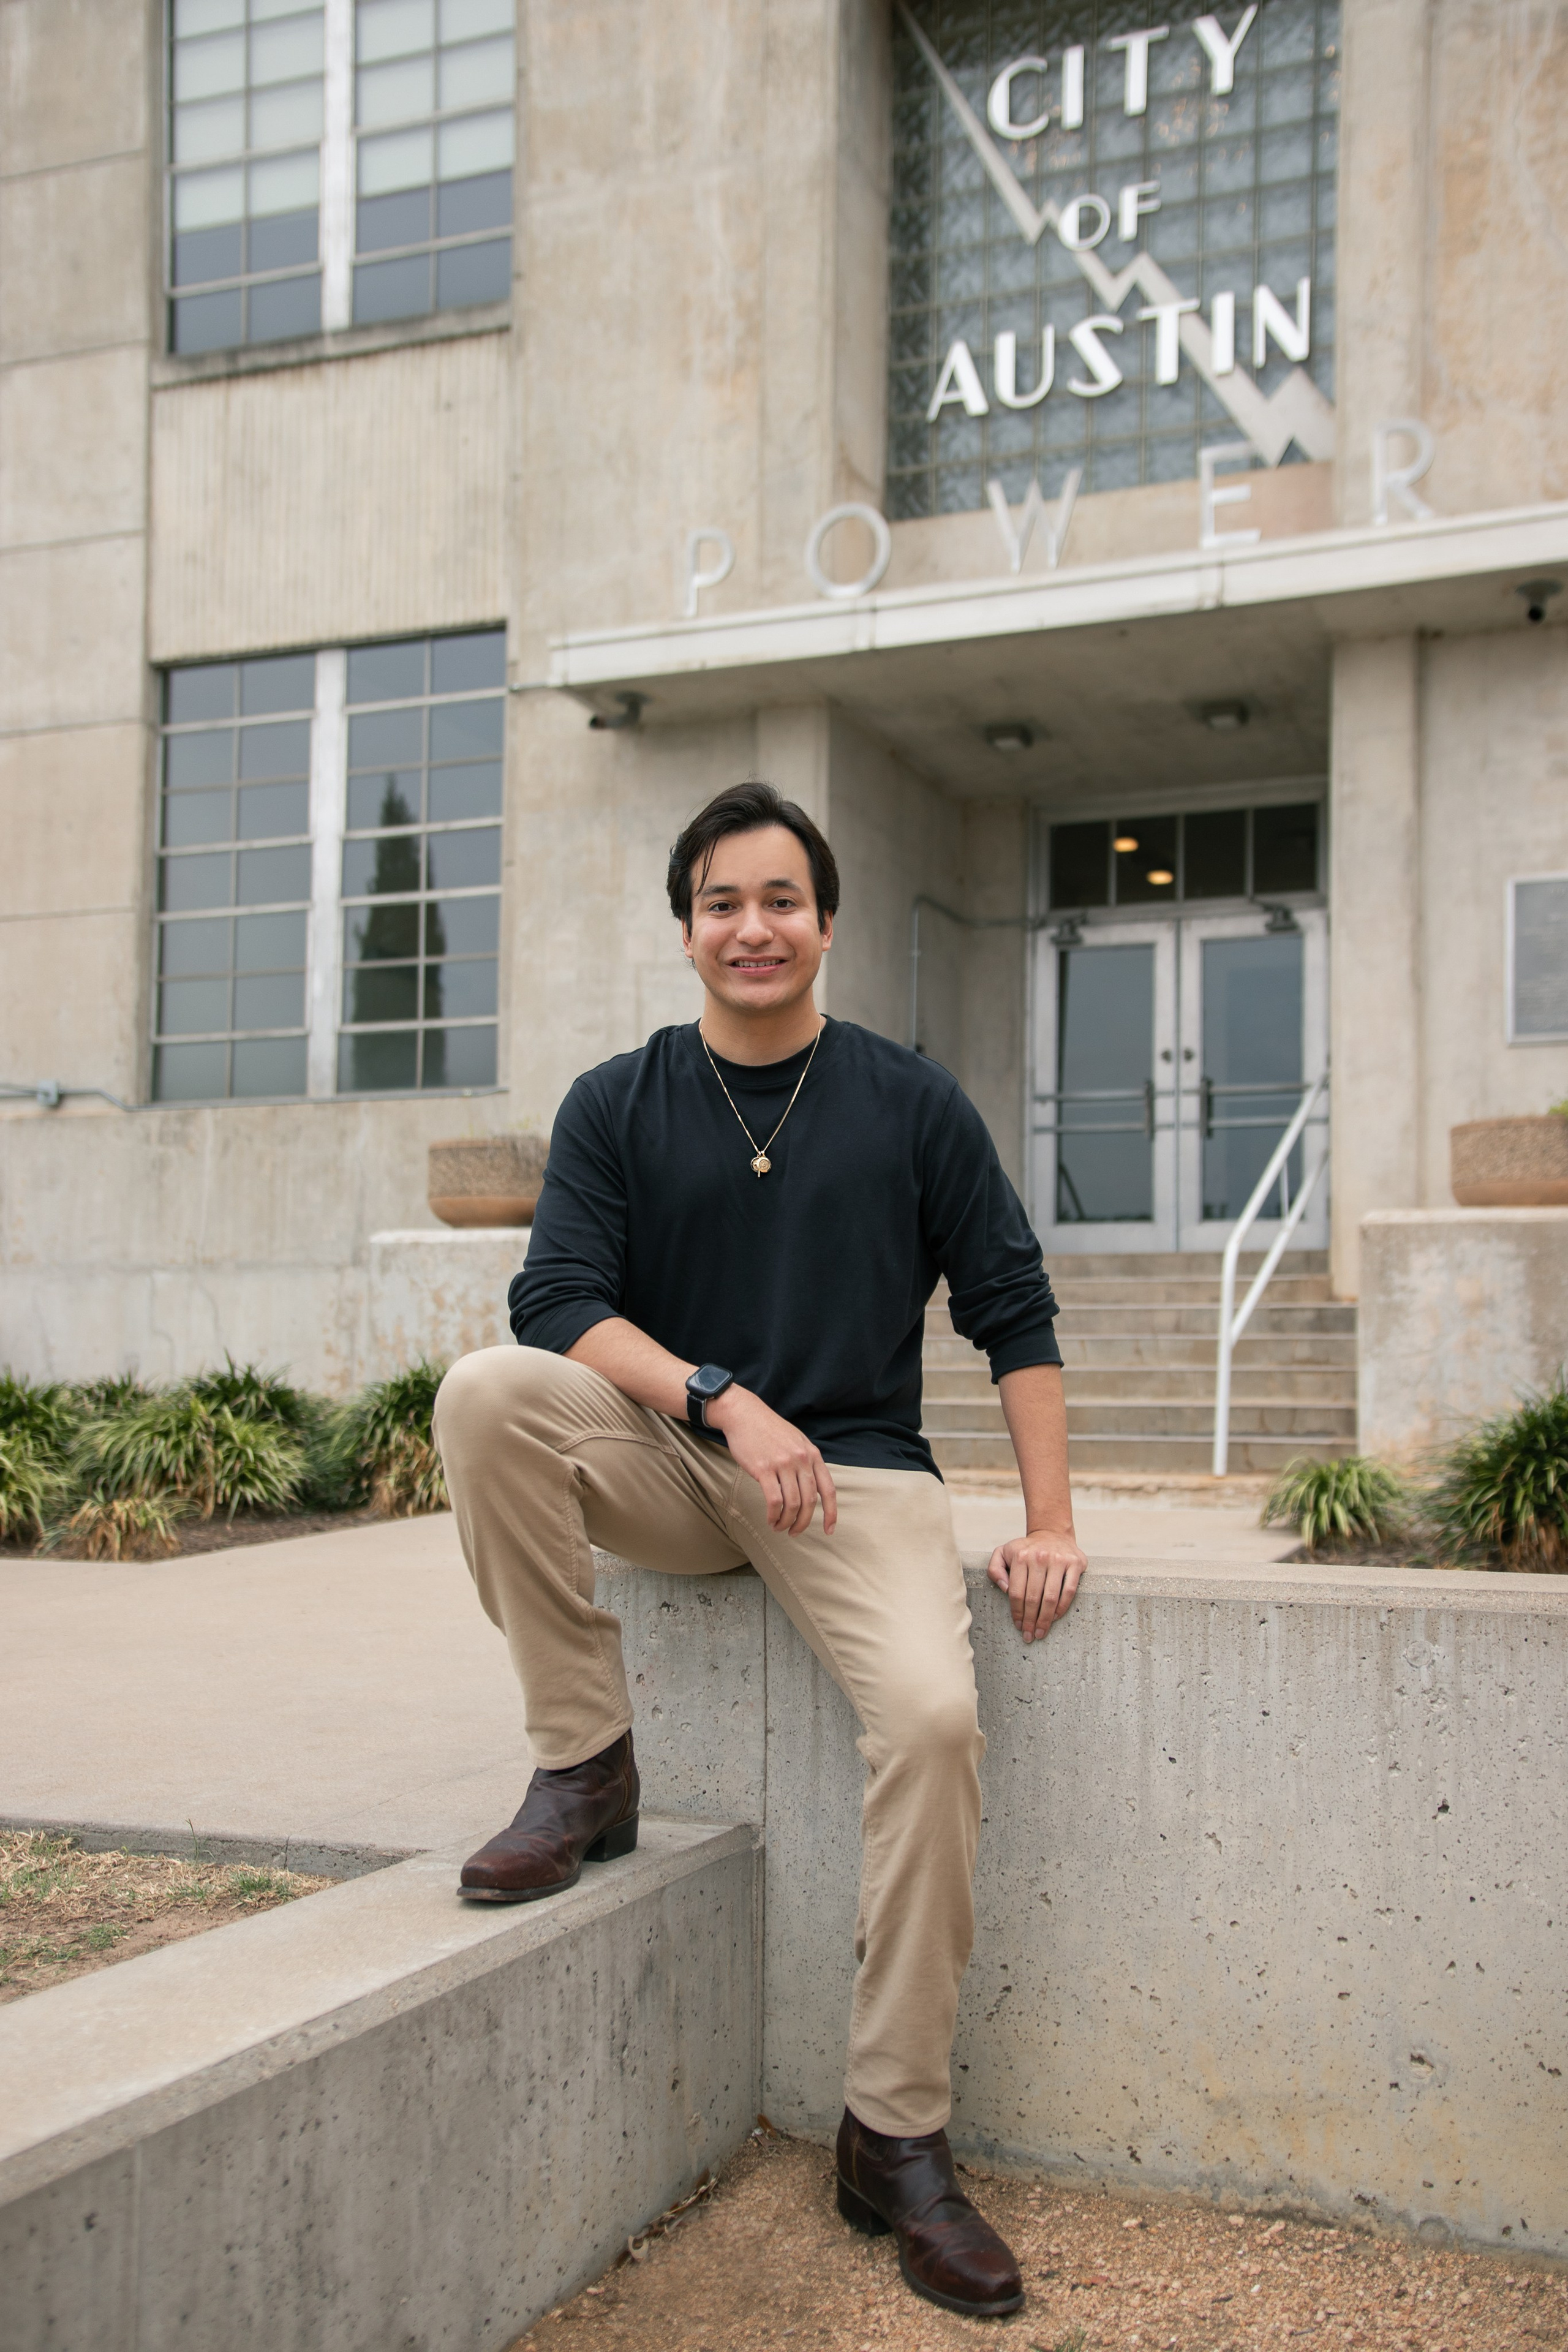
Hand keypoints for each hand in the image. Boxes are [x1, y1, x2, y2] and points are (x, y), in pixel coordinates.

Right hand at [705, 1386, 837, 1535]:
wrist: (744, 1414)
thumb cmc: (769, 1430)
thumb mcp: (797, 1441)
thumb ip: (806, 1462)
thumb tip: (811, 1488)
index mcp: (812, 1454)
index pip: (828, 1489)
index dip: (831, 1513)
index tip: (829, 1530)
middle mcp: (801, 1459)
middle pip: (810, 1501)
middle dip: (804, 1522)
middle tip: (795, 1532)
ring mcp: (783, 1464)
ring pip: (793, 1504)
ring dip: (787, 1522)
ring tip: (779, 1527)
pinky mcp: (764, 1469)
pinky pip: (774, 1500)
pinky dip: (773, 1515)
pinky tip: (770, 1519)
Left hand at [986, 1526, 1086, 1642]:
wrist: (1052, 1534)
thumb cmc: (1025, 1550)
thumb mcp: (1003, 1553)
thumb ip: (995, 1569)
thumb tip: (1004, 1588)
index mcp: (1020, 1556)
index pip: (1016, 1592)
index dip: (1016, 1612)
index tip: (1018, 1626)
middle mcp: (1039, 1557)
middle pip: (1033, 1598)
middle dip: (1030, 1620)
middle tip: (1029, 1635)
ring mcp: (1059, 1560)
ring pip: (1051, 1597)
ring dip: (1045, 1619)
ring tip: (1041, 1632)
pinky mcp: (1075, 1563)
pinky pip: (1069, 1591)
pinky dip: (1062, 1608)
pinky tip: (1055, 1618)